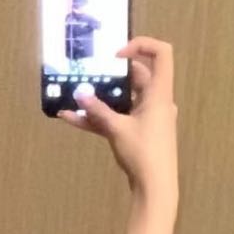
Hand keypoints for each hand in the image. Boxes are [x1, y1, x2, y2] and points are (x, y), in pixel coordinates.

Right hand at [58, 36, 178, 201]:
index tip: (116, 56)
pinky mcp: (138, 131)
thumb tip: (78, 95)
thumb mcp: (117, 129)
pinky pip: (117, 117)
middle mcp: (156, 101)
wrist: (155, 187)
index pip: (161, 54)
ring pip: (123, 99)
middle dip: (110, 75)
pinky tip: (72, 119)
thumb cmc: (144, 153)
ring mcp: (147, 116)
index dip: (141, 46)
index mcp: (159, 93)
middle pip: (137, 76)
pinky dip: (99, 117)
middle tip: (89, 73)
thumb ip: (97, 111)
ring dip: (100, 98)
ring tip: (75, 96)